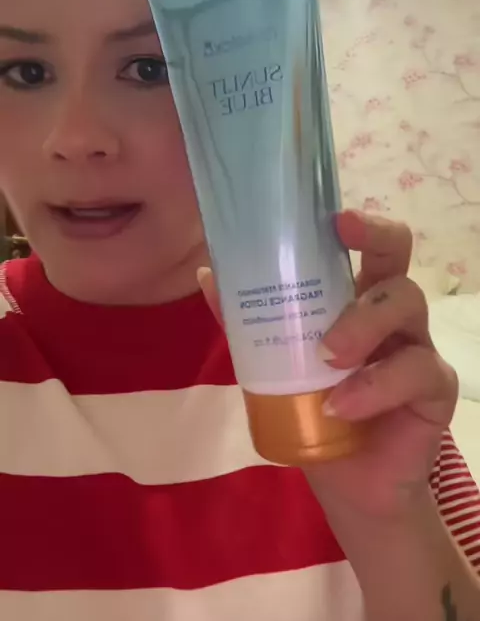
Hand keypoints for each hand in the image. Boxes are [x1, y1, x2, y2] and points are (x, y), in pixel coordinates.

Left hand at [199, 211, 458, 524]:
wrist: (350, 482)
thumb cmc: (315, 410)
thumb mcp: (275, 367)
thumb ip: (248, 324)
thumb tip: (208, 275)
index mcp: (354, 297)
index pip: (364, 243)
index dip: (356, 222)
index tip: (333, 216)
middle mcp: (389, 311)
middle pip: (398, 253)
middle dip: (375, 237)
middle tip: (342, 242)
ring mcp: (416, 345)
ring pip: (407, 302)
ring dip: (361, 324)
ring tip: (327, 358)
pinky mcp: (434, 388)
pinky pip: (417, 371)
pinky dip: (375, 387)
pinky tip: (342, 406)